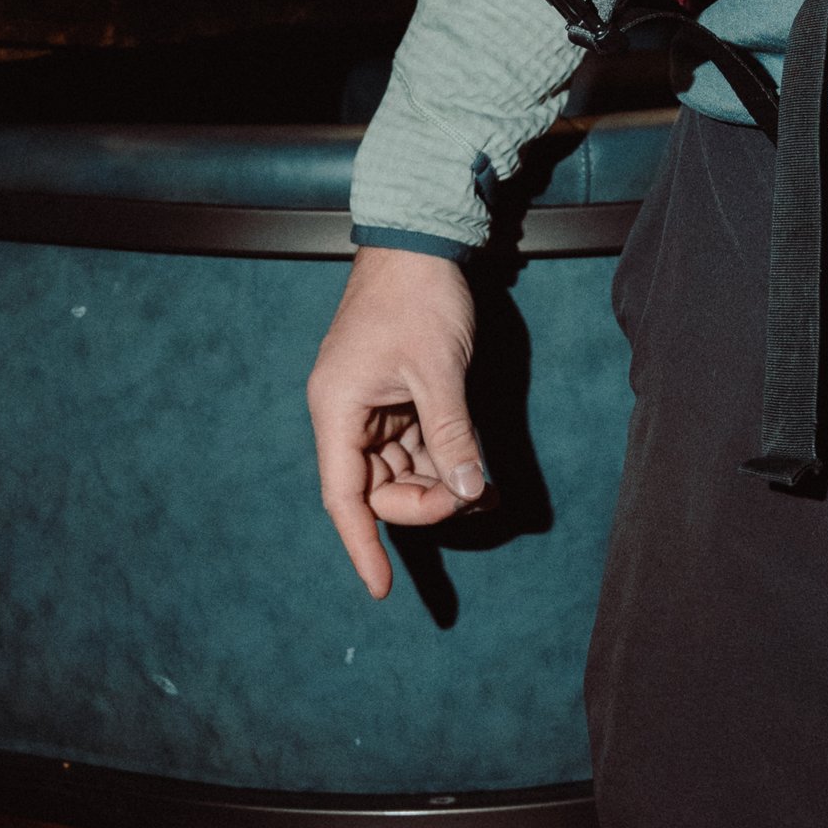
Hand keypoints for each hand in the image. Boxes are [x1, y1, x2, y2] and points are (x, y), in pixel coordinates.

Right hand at [306, 247, 485, 601]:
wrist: (418, 239)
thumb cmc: (417, 296)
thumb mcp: (438, 370)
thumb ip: (452, 435)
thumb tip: (468, 492)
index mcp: (339, 410)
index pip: (344, 497)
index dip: (362, 546)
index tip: (382, 588)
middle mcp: (348, 414)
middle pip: (378, 488)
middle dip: (426, 502)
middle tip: (476, 498)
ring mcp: (372, 405)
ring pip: (401, 469)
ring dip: (441, 484)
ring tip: (489, 494)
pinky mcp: (396, 395)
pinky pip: (417, 444)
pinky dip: (446, 459)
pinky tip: (479, 474)